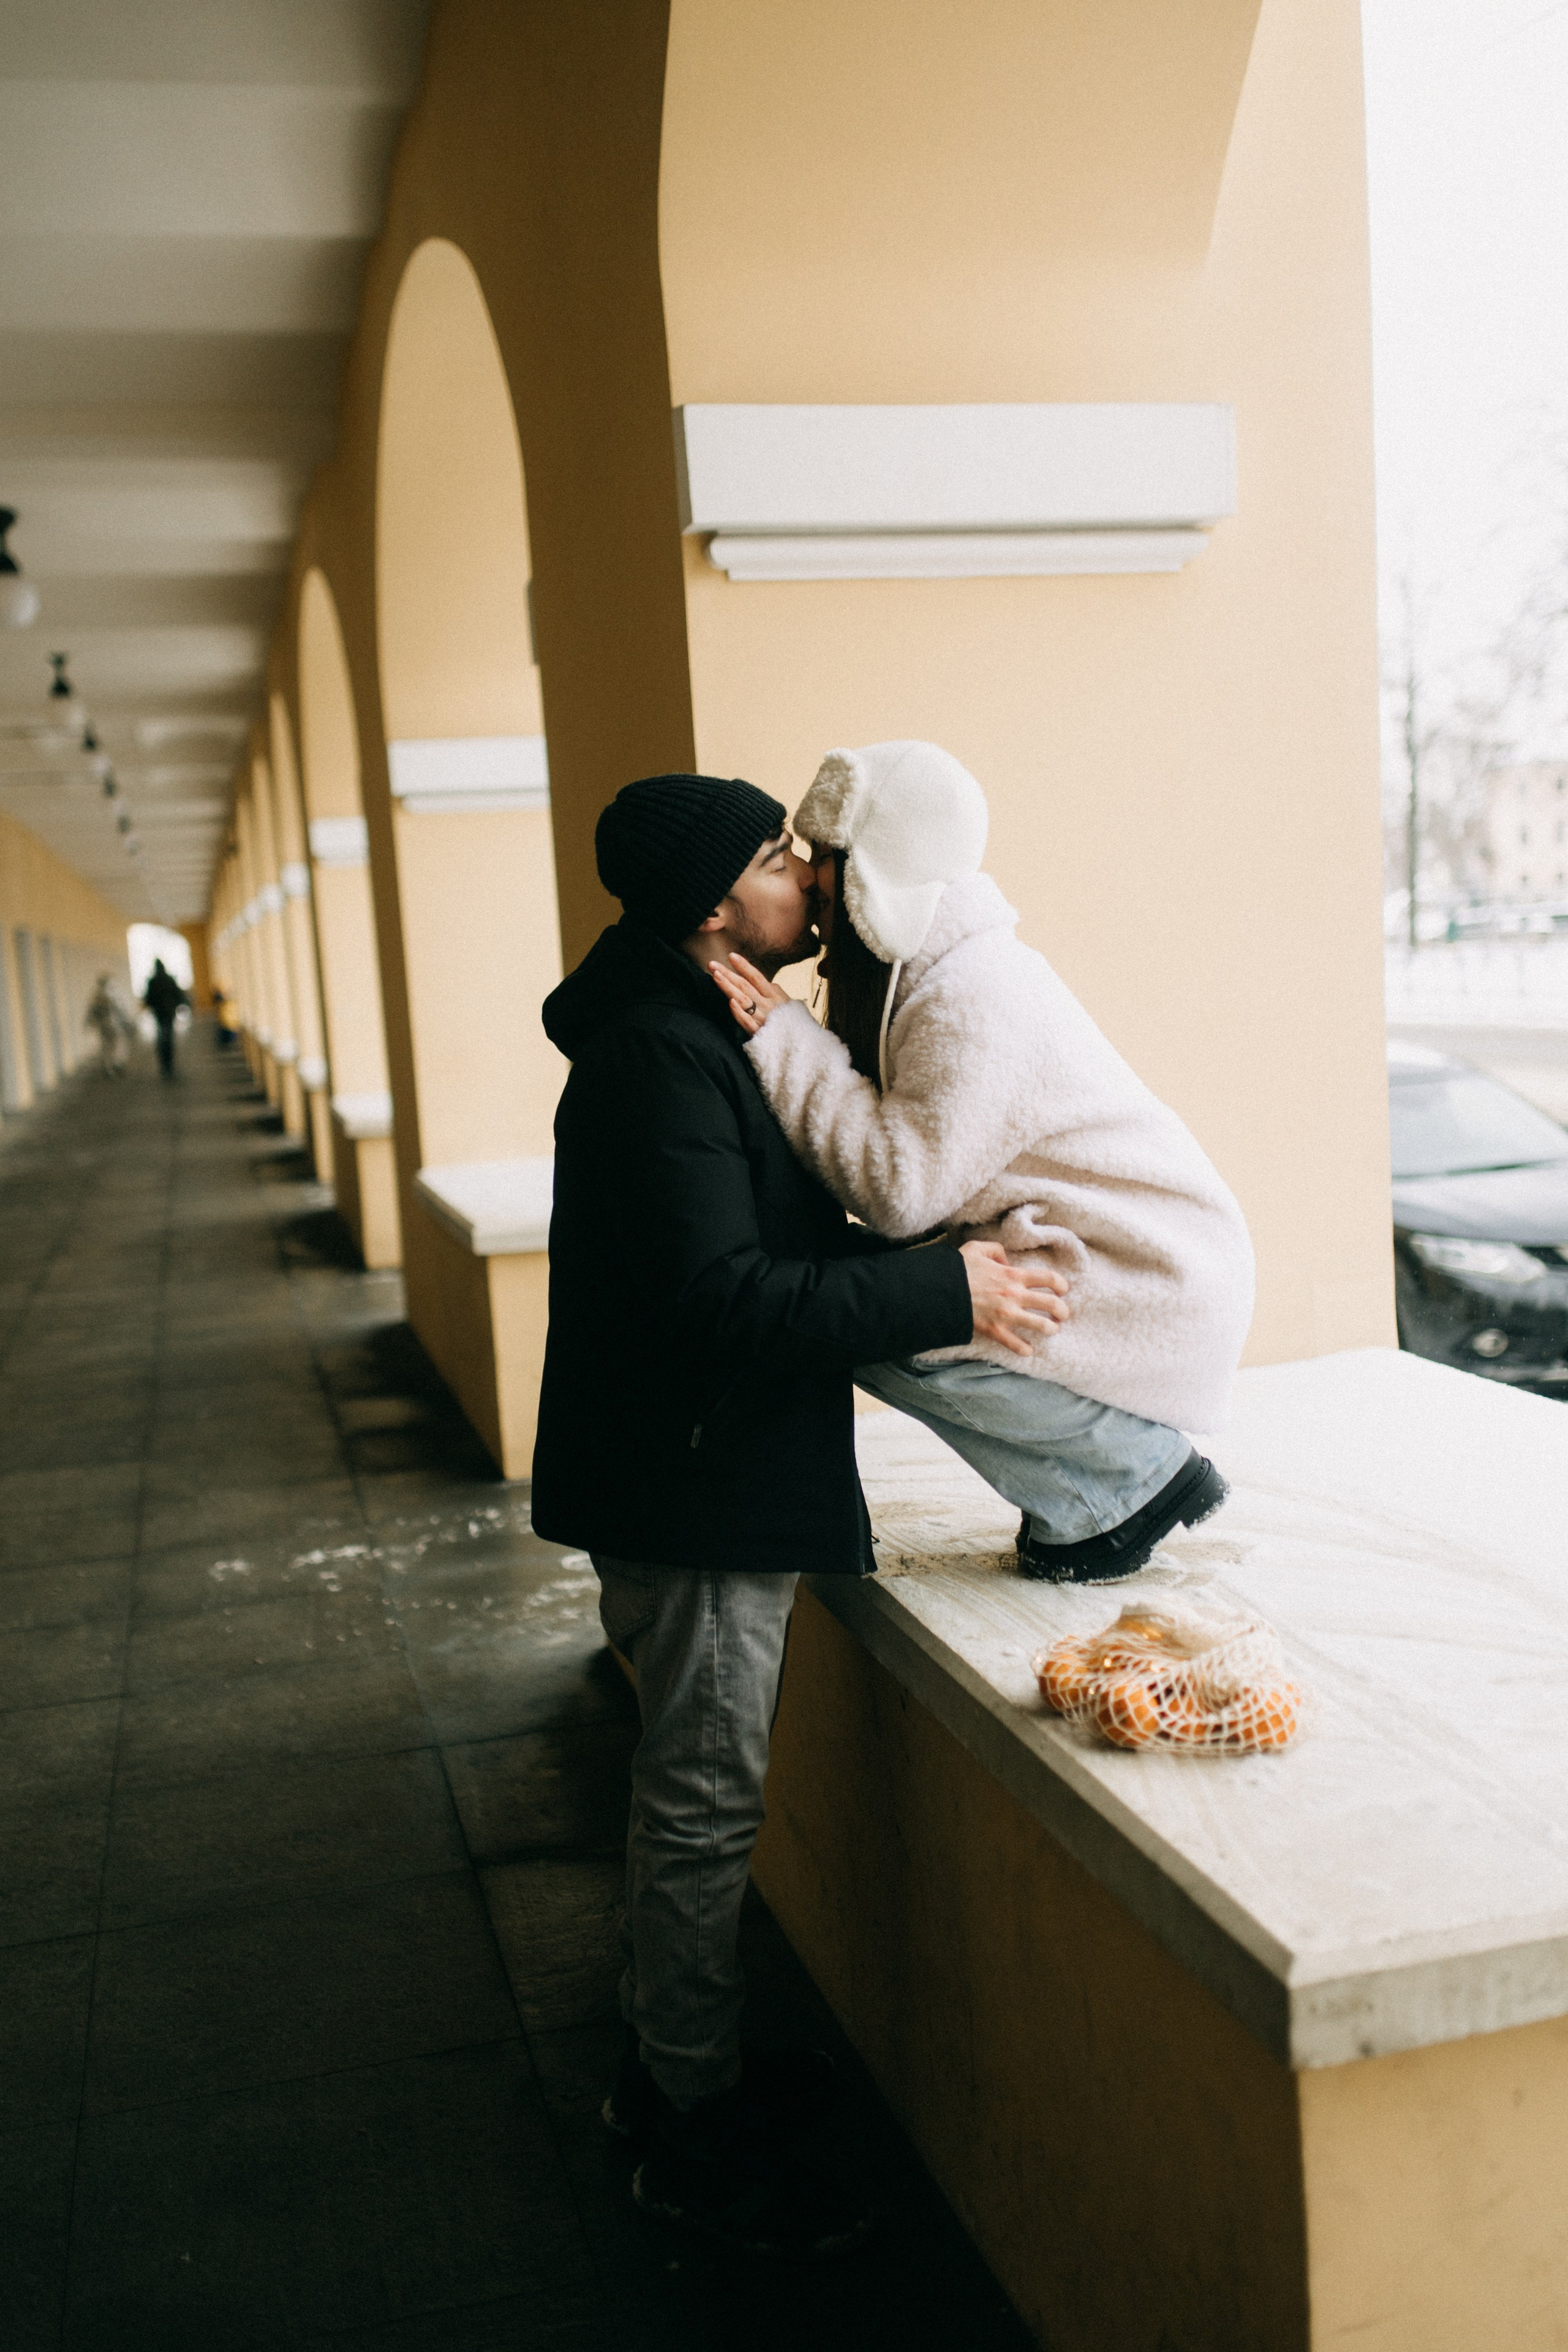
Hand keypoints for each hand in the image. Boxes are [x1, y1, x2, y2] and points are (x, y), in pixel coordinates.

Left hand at [709, 953, 791, 1037]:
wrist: (800, 1045)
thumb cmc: (792, 1022)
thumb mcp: (787, 1002)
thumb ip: (774, 991)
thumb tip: (766, 981)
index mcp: (774, 996)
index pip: (756, 977)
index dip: (744, 966)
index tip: (731, 956)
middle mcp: (768, 1005)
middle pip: (745, 986)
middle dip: (728, 974)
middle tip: (712, 964)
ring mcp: (762, 1019)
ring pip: (743, 1000)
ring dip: (728, 987)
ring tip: (715, 976)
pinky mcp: (758, 1033)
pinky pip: (747, 1022)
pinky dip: (739, 1012)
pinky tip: (730, 1002)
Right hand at [958, 1241, 1070, 1356]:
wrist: (939, 1289)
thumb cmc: (957, 1268)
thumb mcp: (977, 1248)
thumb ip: (996, 1251)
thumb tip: (1006, 1261)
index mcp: (1013, 1275)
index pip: (1049, 1278)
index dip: (1061, 1284)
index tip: (1063, 1289)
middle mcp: (1015, 1295)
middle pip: (1051, 1304)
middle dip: (1062, 1310)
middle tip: (1063, 1314)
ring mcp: (1006, 1315)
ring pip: (1041, 1325)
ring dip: (1051, 1329)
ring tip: (1052, 1329)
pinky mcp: (994, 1330)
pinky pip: (1015, 1344)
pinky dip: (1025, 1349)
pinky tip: (1029, 1350)